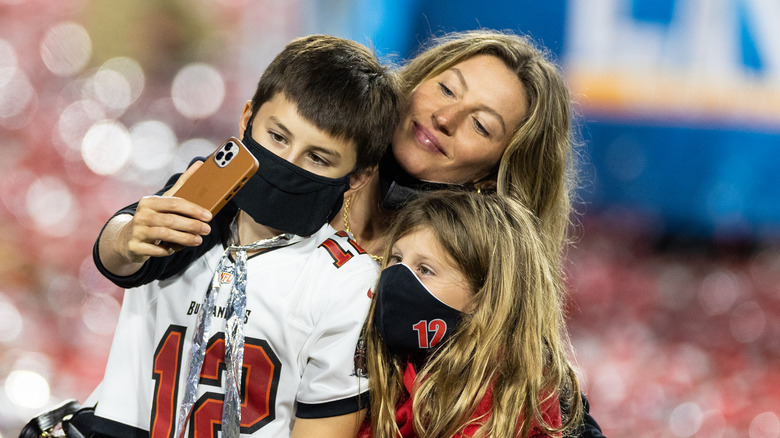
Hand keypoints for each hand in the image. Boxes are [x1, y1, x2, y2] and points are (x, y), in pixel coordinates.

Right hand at [99, 161, 212, 275]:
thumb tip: (200, 164)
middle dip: (192, 225)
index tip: (208, 216)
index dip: (193, 209)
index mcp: (149, 202)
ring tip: (198, 240)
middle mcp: (141, 215)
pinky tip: (176, 249)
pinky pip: (156, 250)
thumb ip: (182, 184)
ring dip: (184, 238)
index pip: (174, 203)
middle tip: (207, 230)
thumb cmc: (153, 217)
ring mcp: (136, 231)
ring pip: (164, 235)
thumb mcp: (165, 201)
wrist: (127, 238)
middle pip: (171, 220)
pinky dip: (168, 250)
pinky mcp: (135, 247)